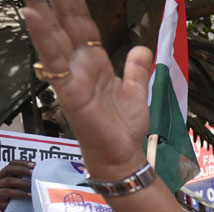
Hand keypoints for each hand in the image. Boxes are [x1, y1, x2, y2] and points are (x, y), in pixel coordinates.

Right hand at [0, 160, 33, 211]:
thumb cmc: (19, 199)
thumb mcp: (22, 187)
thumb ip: (27, 180)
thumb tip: (43, 172)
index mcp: (6, 175)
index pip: (12, 164)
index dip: (22, 163)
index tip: (34, 165)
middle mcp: (0, 179)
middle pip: (8, 169)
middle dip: (22, 169)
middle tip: (33, 173)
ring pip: (8, 180)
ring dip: (22, 182)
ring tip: (32, 185)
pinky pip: (7, 192)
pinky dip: (19, 193)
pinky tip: (29, 195)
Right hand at [20, 0, 150, 179]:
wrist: (121, 154)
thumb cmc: (123, 127)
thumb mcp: (135, 91)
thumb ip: (136, 69)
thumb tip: (141, 49)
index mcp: (94, 61)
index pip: (82, 24)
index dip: (74, 3)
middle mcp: (79, 64)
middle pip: (66, 24)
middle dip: (57, 1)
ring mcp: (71, 74)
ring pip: (55, 35)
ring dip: (43, 10)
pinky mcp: (67, 89)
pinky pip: (54, 59)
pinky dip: (43, 36)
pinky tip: (32, 15)